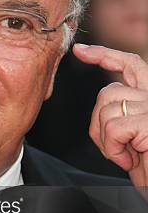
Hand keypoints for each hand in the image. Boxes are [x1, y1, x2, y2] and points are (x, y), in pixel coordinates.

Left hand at [73, 44, 147, 188]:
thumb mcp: (131, 138)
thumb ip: (121, 114)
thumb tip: (102, 102)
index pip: (130, 65)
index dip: (105, 55)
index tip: (81, 51)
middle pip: (107, 94)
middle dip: (99, 124)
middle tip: (116, 150)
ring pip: (107, 109)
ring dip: (107, 140)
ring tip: (128, 156)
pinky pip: (114, 128)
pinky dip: (113, 149)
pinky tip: (130, 161)